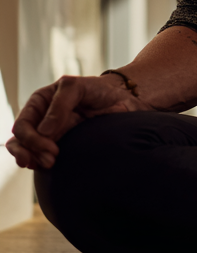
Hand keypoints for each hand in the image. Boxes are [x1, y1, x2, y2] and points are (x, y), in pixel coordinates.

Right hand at [5, 75, 151, 170]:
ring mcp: (49, 132)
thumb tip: (44, 130)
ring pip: (25, 150)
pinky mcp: (59, 143)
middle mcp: (41, 118)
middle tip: (50, 160)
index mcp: (40, 102)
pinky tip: (45, 165)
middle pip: (21, 141)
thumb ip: (61, 104)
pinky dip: (38, 162)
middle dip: (30, 152)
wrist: (120, 99)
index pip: (23, 125)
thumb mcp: (78, 87)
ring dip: (32, 159)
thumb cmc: (98, 89)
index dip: (31, 139)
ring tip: (48, 164)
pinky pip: (40, 155)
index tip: (50, 147)